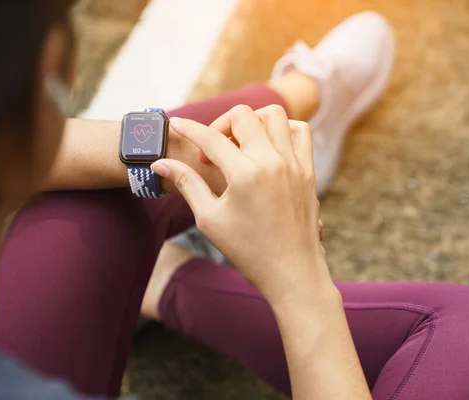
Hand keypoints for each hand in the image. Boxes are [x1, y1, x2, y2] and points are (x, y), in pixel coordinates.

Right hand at [152, 105, 330, 302]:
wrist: (292, 272)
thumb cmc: (247, 250)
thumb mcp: (209, 218)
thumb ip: (187, 184)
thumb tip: (160, 163)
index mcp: (245, 174)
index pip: (210, 137)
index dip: (188, 128)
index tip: (175, 123)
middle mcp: (272, 161)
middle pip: (242, 115)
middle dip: (219, 125)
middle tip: (212, 152)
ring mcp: (294, 163)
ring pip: (274, 115)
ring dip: (252, 121)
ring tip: (240, 145)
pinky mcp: (308, 170)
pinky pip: (300, 131)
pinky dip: (283, 129)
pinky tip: (268, 148)